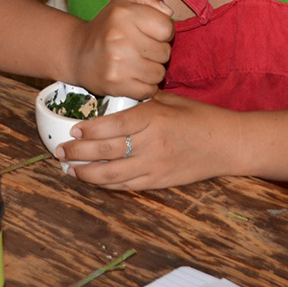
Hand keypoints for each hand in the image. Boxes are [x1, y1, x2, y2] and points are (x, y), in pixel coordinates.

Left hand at [55, 90, 231, 189]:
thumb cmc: (199, 117)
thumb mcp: (171, 101)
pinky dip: (106, 184)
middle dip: (78, 152)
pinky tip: (92, 180)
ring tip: (69, 168)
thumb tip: (112, 102)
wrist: (227, 144)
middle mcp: (152, 143)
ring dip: (86, 173)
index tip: (74, 130)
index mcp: (155, 118)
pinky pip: (126, 185)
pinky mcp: (159, 181)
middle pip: (107, 151)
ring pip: (111, 174)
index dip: (90, 130)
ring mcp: (155, 166)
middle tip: (60, 150)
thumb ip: (142, 102)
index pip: (114, 125)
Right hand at [71, 0, 173, 99]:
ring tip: (137, 63)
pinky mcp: (116, 84)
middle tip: (141, 49)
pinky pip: (149, 90)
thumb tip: (169, 12)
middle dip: (157, 52)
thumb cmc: (108, 26)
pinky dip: (145, 86)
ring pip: (159, 73)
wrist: (78, 53)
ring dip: (152, 70)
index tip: (152, 33)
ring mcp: (118, 63)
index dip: (164, 32)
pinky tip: (134, 77)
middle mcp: (120, 38)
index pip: (167, 28)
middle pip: (165, 52)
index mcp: (125, 14)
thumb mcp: (126, 1)